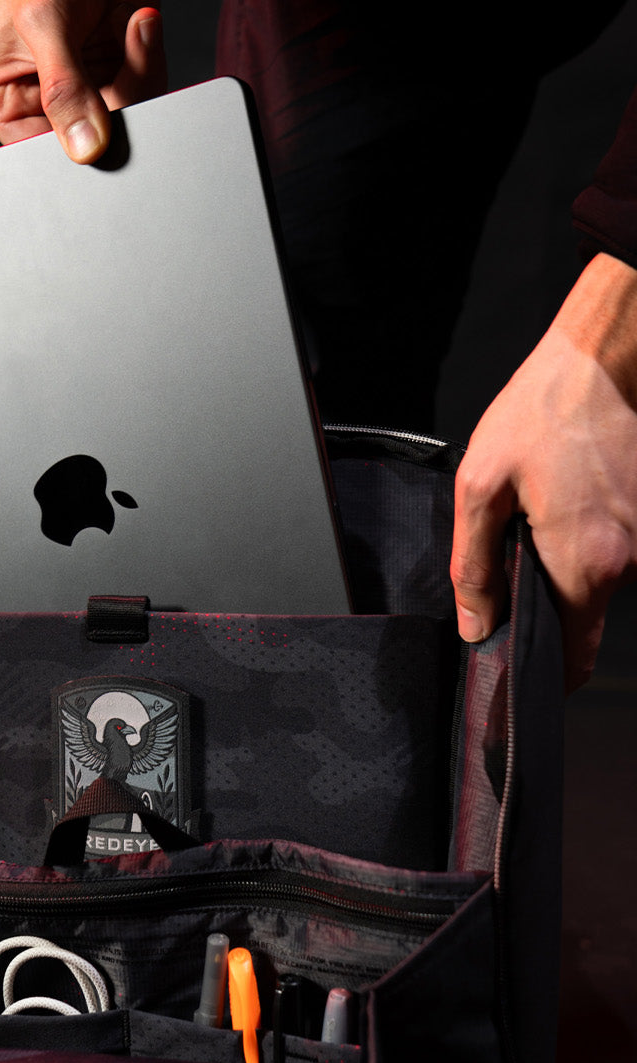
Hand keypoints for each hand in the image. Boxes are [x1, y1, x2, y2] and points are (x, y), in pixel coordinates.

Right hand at [0, 0, 166, 161]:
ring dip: (141, 74)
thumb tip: (84, 150)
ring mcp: (81, 93)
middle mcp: (40, 105)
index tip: (99, 127)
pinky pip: (144, 92)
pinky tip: (140, 26)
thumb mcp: (42, 23)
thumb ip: (62, 89)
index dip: (72, 147)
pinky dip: (150, 59)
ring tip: (135, 28)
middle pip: (88, 141)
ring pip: (124, 120)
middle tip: (126, 64)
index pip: (38, 152)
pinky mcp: (115, 77)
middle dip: (116, 104)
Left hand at [451, 253, 636, 690]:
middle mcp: (629, 560)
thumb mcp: (481, 487)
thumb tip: (475, 627)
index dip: (543, 671)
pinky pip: (618, 545)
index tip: (518, 668)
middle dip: (545, 599)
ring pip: (599, 576)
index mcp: (585, 564)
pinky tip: (568, 495)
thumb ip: (474, 567)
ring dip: (567, 558)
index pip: (574, 656)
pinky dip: (590, 533)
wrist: (602, 358)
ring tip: (542, 510)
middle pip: (582, 613)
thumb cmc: (539, 413)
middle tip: (514, 556)